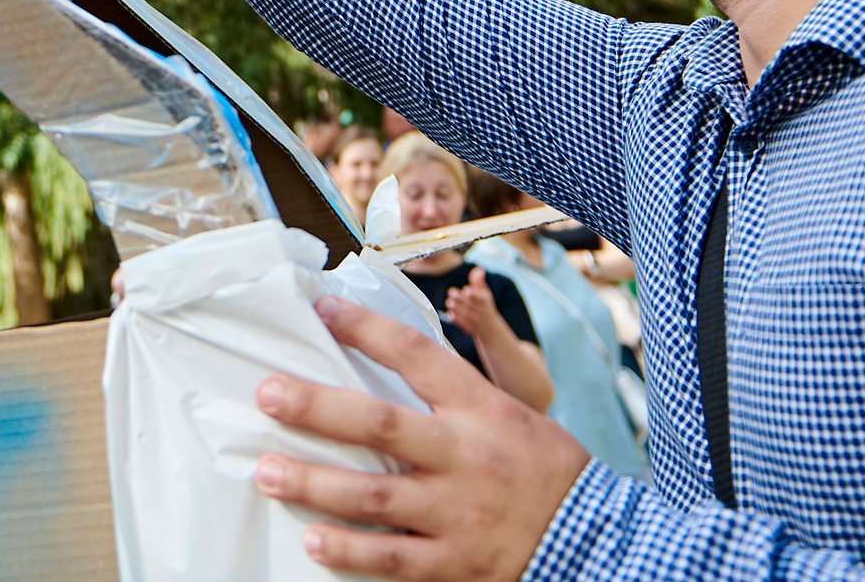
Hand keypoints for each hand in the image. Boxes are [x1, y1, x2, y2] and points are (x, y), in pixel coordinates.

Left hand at [252, 297, 587, 580]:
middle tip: (268, 394)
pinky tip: (314, 539)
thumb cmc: (542, 468)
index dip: (367, 328)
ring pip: (375, 497)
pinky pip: (393, 559)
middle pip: (381, 425)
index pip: (417, 355)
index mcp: (481, 409)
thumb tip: (379, 361)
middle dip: (318, 408)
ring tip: (269, 472)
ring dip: (315, 484)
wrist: (596, 541)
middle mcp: (465, 456)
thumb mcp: (508, 413)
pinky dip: (350, 551)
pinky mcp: (456, 564)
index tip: (323, 309)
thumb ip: (450, 395)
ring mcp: (458, 513)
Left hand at [443, 268, 503, 341]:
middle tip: (453, 294)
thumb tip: (479, 270)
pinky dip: (454, 317)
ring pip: (460, 311)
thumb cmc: (485, 306)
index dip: (470, 292)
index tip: (467, 290)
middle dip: (458, 297)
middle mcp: (479, 310)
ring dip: (454, 306)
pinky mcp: (467, 327)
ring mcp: (473, 319)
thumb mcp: (485, 293)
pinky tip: (452, 313)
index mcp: (484, 300)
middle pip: (465, 302)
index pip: (475, 295)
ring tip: (451, 302)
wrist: (490, 328)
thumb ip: (479, 281)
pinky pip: (458, 321)